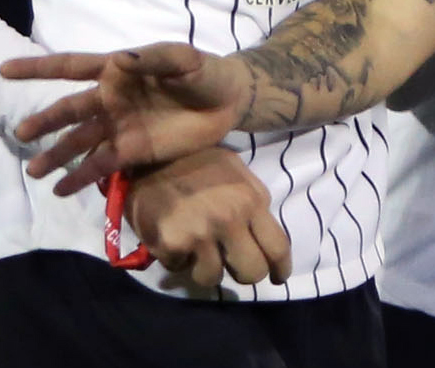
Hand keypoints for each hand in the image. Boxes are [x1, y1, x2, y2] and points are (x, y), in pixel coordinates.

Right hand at [2, 42, 253, 193]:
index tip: (3, 71)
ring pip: (78, 141)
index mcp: (116, 71)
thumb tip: (120, 58)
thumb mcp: (185, 60)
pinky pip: (99, 165)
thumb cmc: (204, 73)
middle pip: (69, 110)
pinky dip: (79, 178)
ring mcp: (117, 127)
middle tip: (21, 133)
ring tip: (35, 171)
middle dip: (45, 120)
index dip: (38, 68)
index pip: (71, 66)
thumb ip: (155, 58)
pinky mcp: (131, 152)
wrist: (229, 102)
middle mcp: (109, 100)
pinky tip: (60, 191)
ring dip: (56, 155)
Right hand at [126, 147, 290, 288]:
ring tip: (200, 252)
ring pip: (213, 279)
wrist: (153, 156)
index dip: (281, 269)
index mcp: (251, 202)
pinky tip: (175, 241)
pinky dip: (179, 260)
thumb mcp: (239, 174)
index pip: (277, 246)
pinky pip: (180, 269)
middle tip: (236, 268)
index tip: (279, 278)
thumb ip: (253, 203)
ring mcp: (198, 235)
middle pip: (252, 273)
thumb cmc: (200, 162)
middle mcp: (229, 221)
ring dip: (207, 270)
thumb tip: (262, 235)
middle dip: (246, 276)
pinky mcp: (169, 245)